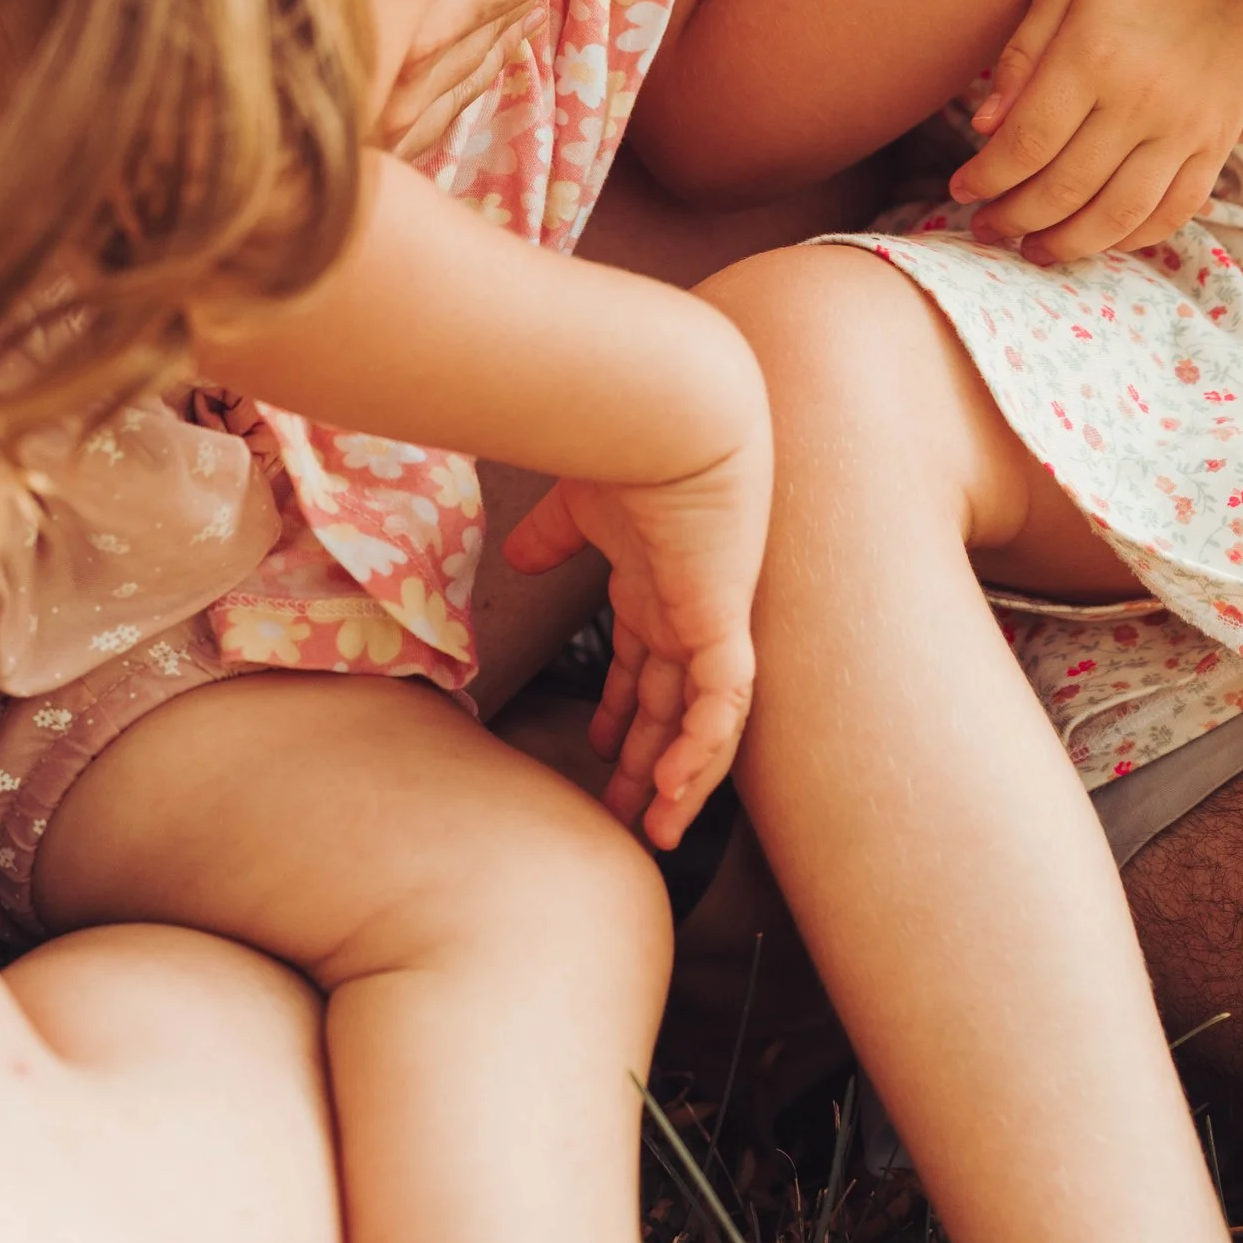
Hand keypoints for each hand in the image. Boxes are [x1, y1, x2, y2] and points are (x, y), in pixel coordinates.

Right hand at [500, 399, 771, 851]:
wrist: (670, 410)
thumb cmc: (628, 444)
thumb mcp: (578, 508)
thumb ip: (553, 538)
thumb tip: (518, 557)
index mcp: (657, 588)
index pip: (645, 669)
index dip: (625, 716)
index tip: (601, 755)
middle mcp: (689, 611)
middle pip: (674, 710)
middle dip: (653, 768)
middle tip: (630, 821)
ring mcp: (711, 620)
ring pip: (707, 722)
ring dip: (683, 780)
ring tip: (660, 832)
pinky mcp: (724, 621)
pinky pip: (724, 705)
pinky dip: (703, 750)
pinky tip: (677, 788)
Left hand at [947, 0, 1242, 261]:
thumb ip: (1024, 52)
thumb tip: (984, 126)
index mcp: (1093, 55)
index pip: (1025, 144)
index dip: (985, 179)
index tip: (960, 190)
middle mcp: (1141, 101)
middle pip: (1064, 189)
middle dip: (1013, 219)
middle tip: (985, 228)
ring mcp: (1186, 128)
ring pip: (1117, 215)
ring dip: (1068, 245)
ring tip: (1034, 250)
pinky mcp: (1218, 142)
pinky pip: (1175, 212)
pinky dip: (1132, 237)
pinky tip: (1100, 238)